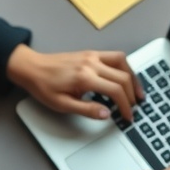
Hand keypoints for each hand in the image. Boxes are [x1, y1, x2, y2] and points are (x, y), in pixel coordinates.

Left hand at [6, 44, 143, 120]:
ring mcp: (92, 56)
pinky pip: (115, 56)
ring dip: (133, 77)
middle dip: (132, 94)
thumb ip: (86, 110)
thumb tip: (106, 114)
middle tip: (133, 108)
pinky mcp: (91, 53)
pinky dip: (124, 67)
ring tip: (137, 92)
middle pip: (123, 77)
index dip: (126, 106)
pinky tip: (125, 77)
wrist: (32, 67)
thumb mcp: (62, 105)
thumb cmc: (44, 87)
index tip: (128, 116)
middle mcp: (91, 63)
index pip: (115, 91)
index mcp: (84, 78)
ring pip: (123, 62)